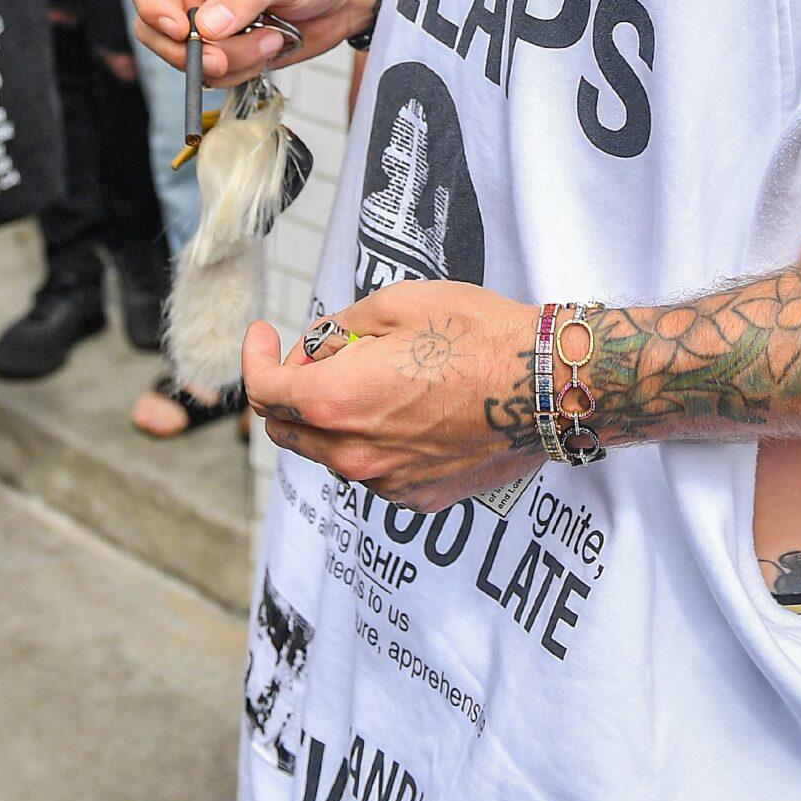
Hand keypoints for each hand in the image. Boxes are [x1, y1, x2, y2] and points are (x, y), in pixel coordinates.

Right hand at [124, 0, 382, 79]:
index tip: (180, 30)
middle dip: (188, 50)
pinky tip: (269, 49)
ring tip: (269, 40)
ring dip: (226, 61)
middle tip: (223, 58)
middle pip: (153, 27)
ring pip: (183, 57)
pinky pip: (210, 73)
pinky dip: (238, 71)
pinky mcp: (224, 47)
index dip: (150, 5)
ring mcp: (206, 20)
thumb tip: (207, 27)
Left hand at [243, 283, 541, 509]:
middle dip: (288, 391)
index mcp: (336, 401)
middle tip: (323, 353)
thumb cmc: (477, 335)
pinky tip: (411, 409)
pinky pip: (374, 471)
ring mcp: (387, 482)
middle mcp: (353, 454)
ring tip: (382, 377)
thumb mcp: (395, 303)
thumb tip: (318, 348)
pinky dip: (374, 442)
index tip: (263, 336)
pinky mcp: (419, 497)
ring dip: (334, 418)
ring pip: (332, 453)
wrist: (545, 386)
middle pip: (288, 431)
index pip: (264, 393)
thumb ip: (339, 328)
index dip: (254, 359)